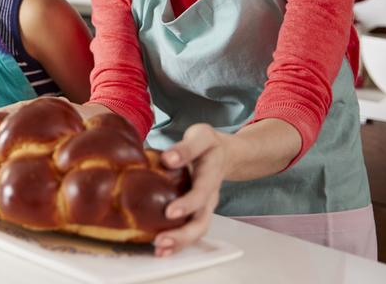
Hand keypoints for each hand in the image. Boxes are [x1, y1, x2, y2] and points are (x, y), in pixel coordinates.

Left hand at [153, 123, 229, 256]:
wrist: (226, 154)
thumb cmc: (209, 145)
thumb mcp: (200, 136)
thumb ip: (186, 147)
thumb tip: (168, 159)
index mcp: (211, 175)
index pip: (201, 192)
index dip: (187, 204)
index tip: (170, 212)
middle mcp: (210, 196)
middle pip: (202, 221)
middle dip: (183, 235)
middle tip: (160, 241)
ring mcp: (206, 207)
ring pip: (197, 230)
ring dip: (180, 243)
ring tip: (159, 249)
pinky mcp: (198, 212)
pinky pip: (191, 231)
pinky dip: (179, 242)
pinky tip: (161, 248)